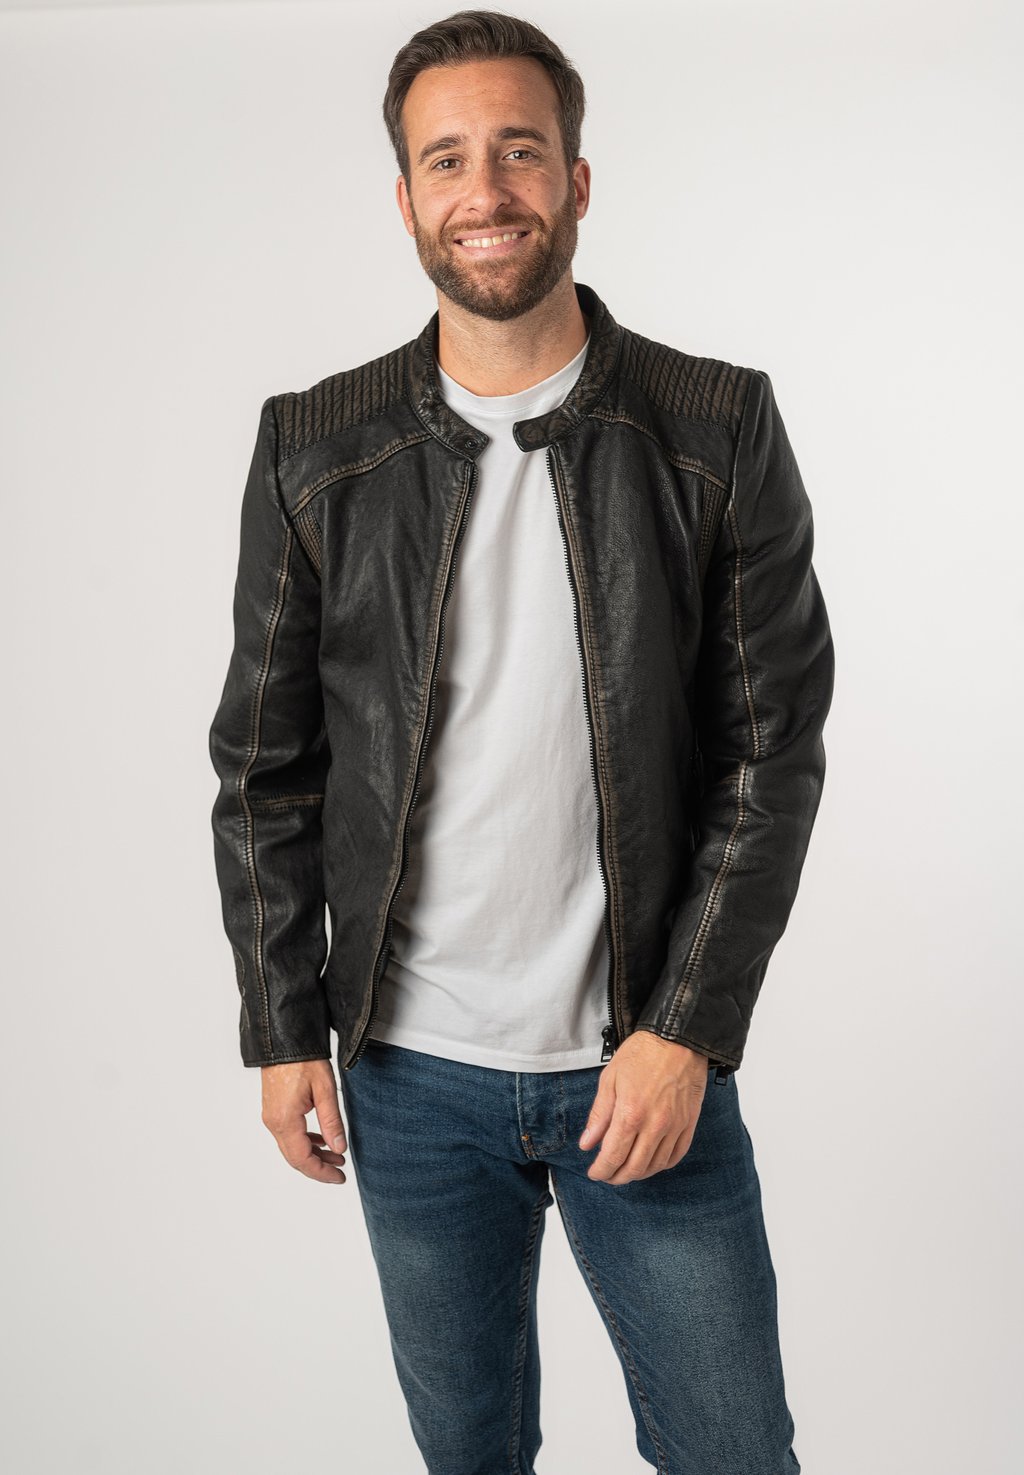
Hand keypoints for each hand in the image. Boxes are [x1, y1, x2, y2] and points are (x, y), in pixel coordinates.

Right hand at [260, 1059, 348, 1184]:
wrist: (284, 1039)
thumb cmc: (304, 1059)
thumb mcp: (325, 1090)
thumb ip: (332, 1122)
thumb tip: (339, 1149)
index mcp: (285, 1121)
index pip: (302, 1159)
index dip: (321, 1172)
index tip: (339, 1177)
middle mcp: (273, 1122)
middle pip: (295, 1158)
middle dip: (318, 1167)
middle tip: (340, 1171)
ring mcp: (271, 1116)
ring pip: (291, 1147)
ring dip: (313, 1155)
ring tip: (336, 1156)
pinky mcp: (273, 1109)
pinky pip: (288, 1135)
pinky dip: (305, 1142)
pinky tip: (321, 1140)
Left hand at [578, 1030, 708, 1184]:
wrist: (678, 1039)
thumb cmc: (642, 1054)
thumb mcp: (610, 1079)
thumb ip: (599, 1115)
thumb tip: (587, 1144)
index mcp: (630, 1114)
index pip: (613, 1157)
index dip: (601, 1170)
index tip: (595, 1172)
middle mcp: (655, 1125)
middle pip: (634, 1168)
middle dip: (617, 1177)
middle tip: (607, 1175)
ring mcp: (675, 1126)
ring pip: (655, 1166)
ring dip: (638, 1174)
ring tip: (626, 1169)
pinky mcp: (689, 1123)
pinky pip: (676, 1156)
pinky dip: (661, 1165)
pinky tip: (651, 1161)